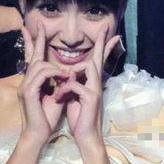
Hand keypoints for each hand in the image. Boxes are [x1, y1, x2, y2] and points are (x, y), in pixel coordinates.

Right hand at [18, 24, 68, 145]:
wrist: (39, 134)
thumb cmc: (47, 117)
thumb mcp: (57, 96)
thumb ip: (60, 83)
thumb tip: (68, 72)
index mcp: (33, 81)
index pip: (33, 58)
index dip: (33, 43)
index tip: (33, 28)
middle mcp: (26, 81)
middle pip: (33, 56)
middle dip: (38, 41)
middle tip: (42, 26)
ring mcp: (25, 86)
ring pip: (39, 65)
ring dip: (56, 67)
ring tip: (67, 75)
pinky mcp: (28, 93)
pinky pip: (41, 75)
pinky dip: (54, 74)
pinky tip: (63, 78)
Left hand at [54, 24, 120, 150]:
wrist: (85, 135)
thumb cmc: (79, 116)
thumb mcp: (73, 96)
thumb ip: (72, 82)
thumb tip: (68, 73)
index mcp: (91, 82)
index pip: (96, 60)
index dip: (101, 46)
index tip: (105, 32)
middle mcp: (96, 82)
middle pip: (98, 58)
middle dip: (102, 43)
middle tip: (105, 28)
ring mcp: (95, 89)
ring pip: (87, 66)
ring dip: (70, 73)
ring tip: (61, 86)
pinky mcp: (91, 97)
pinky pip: (73, 84)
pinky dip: (62, 90)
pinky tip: (57, 98)